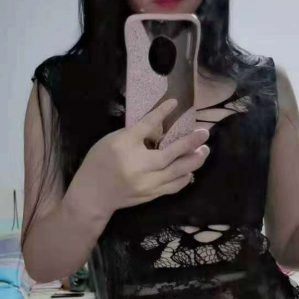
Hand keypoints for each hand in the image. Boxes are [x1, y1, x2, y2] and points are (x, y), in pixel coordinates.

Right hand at [68, 99, 210, 217]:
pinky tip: (191, 169)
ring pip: (178, 172)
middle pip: (171, 153)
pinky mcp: (151, 195)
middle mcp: (138, 166)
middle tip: (205, 133)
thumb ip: (133, 135)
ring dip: (194, 161)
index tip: (175, 102)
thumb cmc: (99, 164)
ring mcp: (147, 183)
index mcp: (125, 146)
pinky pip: (174, 186)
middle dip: (191, 143)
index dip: (161, 113)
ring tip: (204, 151)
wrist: (92, 196)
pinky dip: (185, 177)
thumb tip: (159, 129)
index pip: (146, 125)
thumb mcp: (111, 142)